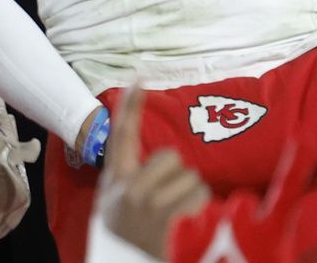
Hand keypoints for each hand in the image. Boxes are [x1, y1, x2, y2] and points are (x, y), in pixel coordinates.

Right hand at [96, 87, 210, 258]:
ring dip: (193, 197)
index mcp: (114, 182)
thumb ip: (129, 181)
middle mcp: (129, 188)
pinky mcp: (170, 219)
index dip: (131, 106)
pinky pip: (201, 199)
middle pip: (170, 158)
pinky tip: (188, 227)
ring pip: (192, 179)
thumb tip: (164, 163)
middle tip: (171, 203)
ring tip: (180, 219)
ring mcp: (149, 204)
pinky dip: (202, 212)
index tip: (139, 76)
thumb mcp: (114, 208)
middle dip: (179, 178)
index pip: (122, 135)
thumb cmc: (126, 240)